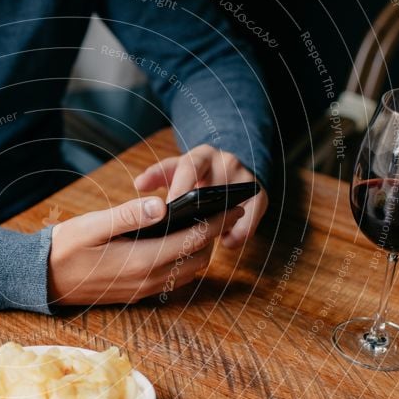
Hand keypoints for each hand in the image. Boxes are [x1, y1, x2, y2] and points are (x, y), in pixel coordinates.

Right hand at [48, 196, 244, 305]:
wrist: (43, 281)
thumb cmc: (65, 248)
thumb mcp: (91, 225)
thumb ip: (128, 216)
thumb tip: (162, 205)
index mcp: (141, 260)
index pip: (192, 240)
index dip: (216, 222)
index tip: (232, 205)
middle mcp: (149, 279)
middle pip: (198, 257)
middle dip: (214, 234)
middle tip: (222, 210)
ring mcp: (145, 289)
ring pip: (189, 270)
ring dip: (201, 248)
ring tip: (204, 223)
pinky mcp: (138, 293)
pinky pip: (175, 278)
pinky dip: (185, 260)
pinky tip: (178, 242)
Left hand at [133, 145, 267, 247]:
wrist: (231, 169)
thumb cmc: (196, 176)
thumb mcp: (177, 170)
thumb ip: (158, 176)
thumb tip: (138, 184)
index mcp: (201, 155)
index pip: (189, 167)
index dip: (179, 188)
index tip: (169, 208)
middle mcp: (224, 162)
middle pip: (214, 186)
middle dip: (200, 210)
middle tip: (185, 231)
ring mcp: (243, 177)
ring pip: (233, 202)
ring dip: (220, 223)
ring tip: (206, 241)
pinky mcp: (259, 193)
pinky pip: (252, 214)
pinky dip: (241, 231)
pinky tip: (228, 242)